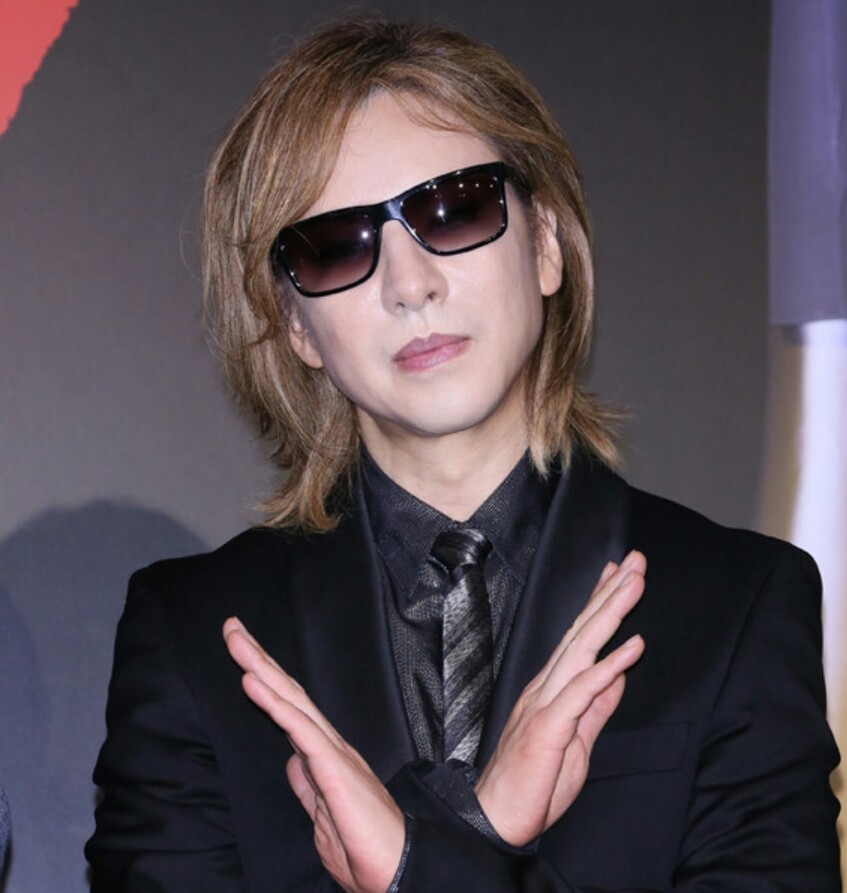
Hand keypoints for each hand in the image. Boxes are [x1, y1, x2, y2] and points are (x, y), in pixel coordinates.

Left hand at [223, 618, 404, 892]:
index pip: (289, 707)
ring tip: (235, 641)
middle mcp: (330, 745)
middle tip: (232, 627)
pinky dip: (273, 702)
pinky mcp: (334, 766)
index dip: (265, 678)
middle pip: (288, 691)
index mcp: (325, 756)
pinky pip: (298, 727)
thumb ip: (306, 784)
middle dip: (258, 657)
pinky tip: (252, 681)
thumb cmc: (363, 849)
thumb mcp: (322, 816)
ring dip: (259, 667)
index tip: (242, 654)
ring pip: (292, 699)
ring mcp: (333, 752)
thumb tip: (291, 761)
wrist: (396, 870)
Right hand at [476, 551, 646, 845]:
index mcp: (552, 688)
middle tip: (636, 561)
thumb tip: (618, 676)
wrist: (497, 819)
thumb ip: (596, 707)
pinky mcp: (548, 726)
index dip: (600, 603)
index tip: (619, 573)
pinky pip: (583, 691)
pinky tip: (632, 646)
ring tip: (634, 583)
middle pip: (582, 631)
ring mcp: (545, 702)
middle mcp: (547, 686)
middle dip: (610, 593)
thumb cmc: (534, 783)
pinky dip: (608, 666)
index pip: (580, 637)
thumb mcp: (578, 742)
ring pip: (582, 648)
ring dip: (610, 613)